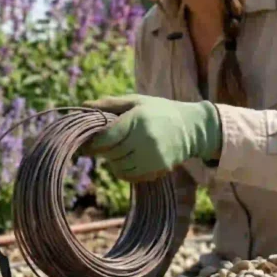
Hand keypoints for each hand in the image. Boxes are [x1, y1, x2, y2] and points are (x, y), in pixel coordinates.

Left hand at [82, 94, 221, 181]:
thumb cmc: (159, 111)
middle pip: (111, 153)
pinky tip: (130, 159)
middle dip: (104, 150)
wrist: (192, 128)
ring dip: (114, 161)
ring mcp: (152, 156)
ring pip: (118, 167)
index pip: (106, 138)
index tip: (88, 141)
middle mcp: (145, 139)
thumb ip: (110, 104)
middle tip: (105, 144)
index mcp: (137, 120)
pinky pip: (130, 176)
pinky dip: (124, 170)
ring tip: (120, 150)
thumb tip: (84, 105)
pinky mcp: (158, 168)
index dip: (93, 142)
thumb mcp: (137, 101)